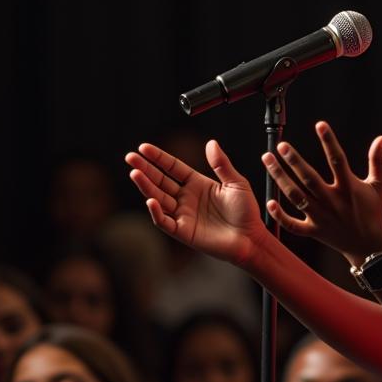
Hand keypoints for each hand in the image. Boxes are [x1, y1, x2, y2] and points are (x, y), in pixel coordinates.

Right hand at [125, 140, 266, 266]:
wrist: (251, 238)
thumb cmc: (246, 211)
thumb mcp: (236, 183)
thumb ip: (221, 164)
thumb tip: (211, 143)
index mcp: (197, 183)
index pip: (172, 167)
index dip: (158, 158)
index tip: (144, 147)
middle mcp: (186, 197)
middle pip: (160, 181)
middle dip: (145, 169)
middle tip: (130, 157)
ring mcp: (183, 214)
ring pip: (159, 198)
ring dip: (146, 186)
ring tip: (135, 173)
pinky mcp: (184, 231)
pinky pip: (165, 221)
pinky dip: (156, 212)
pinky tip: (150, 200)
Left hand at [261, 121, 381, 262]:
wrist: (369, 246)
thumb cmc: (374, 211)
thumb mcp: (380, 185)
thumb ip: (378, 160)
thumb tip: (381, 138)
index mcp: (349, 188)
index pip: (337, 160)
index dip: (329, 141)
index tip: (320, 124)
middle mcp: (333, 201)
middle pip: (310, 179)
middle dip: (294, 161)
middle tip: (282, 146)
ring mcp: (321, 217)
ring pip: (296, 197)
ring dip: (280, 179)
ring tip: (268, 160)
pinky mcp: (314, 231)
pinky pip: (293, 225)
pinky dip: (280, 216)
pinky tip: (269, 201)